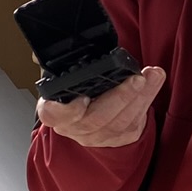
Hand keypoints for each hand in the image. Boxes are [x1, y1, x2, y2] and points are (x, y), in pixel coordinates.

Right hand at [36, 66, 165, 147]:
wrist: (90, 112)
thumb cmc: (74, 91)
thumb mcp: (59, 76)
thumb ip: (52, 63)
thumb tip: (37, 52)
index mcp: (55, 112)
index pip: (53, 116)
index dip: (68, 110)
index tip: (82, 99)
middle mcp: (75, 128)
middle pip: (96, 119)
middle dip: (119, 98)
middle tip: (136, 79)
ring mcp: (98, 136)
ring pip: (120, 122)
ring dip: (140, 97)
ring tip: (151, 76)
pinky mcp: (119, 138)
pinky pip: (135, 122)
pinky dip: (147, 99)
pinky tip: (154, 81)